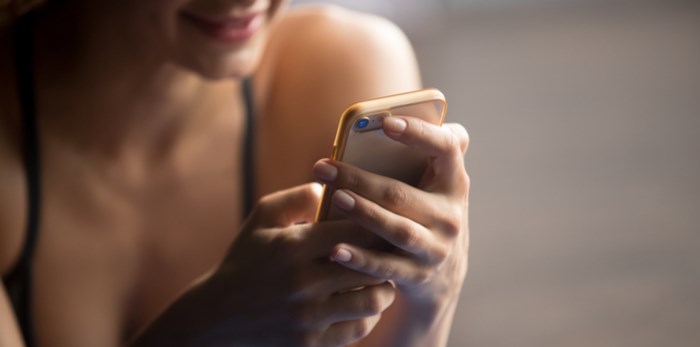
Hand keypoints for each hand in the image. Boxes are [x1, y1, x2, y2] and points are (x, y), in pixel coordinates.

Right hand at [131, 184, 394, 346]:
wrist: (216, 317)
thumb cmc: (244, 259)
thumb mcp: (261, 219)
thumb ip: (298, 198)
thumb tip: (335, 187)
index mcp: (293, 247)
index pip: (356, 230)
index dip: (376, 225)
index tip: (381, 223)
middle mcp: (303, 282)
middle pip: (371, 265)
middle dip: (385, 256)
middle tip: (390, 250)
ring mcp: (308, 317)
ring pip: (373, 300)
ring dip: (383, 288)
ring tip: (381, 277)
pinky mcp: (311, 343)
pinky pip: (359, 328)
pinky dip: (368, 315)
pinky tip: (363, 302)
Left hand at [312, 116, 469, 302]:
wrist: (441, 275)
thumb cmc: (427, 212)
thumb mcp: (437, 184)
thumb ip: (431, 151)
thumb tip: (415, 114)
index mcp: (454, 183)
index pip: (448, 148)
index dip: (420, 133)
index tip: (387, 123)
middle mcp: (450, 215)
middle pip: (402, 194)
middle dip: (359, 180)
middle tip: (322, 167)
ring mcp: (436, 248)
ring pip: (396, 229)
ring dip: (363, 214)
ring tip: (333, 199)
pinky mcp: (418, 275)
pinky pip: (385, 266)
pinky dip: (360, 259)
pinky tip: (335, 249)